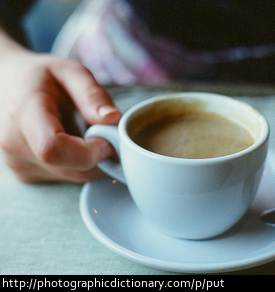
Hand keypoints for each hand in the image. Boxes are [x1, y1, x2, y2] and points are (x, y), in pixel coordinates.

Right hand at [0, 34, 120, 182]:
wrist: (8, 86)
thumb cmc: (39, 77)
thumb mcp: (69, 71)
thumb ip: (92, 94)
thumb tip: (114, 120)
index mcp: (24, 113)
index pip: (53, 149)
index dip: (89, 152)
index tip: (108, 140)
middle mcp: (14, 145)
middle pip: (71, 169)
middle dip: (100, 157)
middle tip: (105, 134)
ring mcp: (18, 163)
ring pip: (72, 176)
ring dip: (91, 161)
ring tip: (84, 134)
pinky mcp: (25, 173)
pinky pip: (64, 177)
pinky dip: (78, 164)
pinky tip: (72, 143)